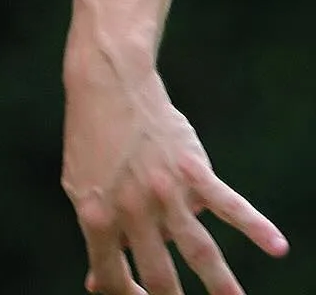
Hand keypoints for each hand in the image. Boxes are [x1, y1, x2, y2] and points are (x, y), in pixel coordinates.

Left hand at [62, 60, 287, 294]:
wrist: (108, 84)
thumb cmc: (94, 140)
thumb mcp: (82, 187)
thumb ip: (97, 235)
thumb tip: (98, 283)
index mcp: (98, 216)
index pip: (114, 276)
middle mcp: (132, 210)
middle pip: (159, 275)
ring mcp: (165, 191)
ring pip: (199, 250)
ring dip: (221, 285)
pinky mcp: (192, 171)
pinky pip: (229, 204)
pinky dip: (256, 226)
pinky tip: (276, 246)